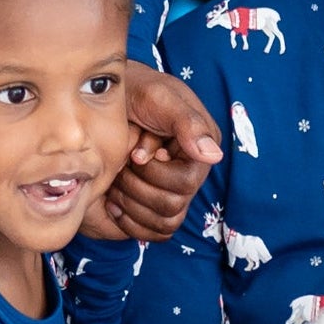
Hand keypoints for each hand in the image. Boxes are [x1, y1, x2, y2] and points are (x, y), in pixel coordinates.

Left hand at [83, 63, 223, 241]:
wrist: (110, 97)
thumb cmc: (137, 91)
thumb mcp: (160, 98)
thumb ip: (187, 123)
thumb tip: (214, 156)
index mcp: (200, 150)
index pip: (185, 184)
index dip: (154, 173)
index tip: (136, 153)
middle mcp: (193, 173)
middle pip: (171, 207)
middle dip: (138, 188)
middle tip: (122, 166)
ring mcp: (176, 191)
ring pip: (163, 222)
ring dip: (132, 205)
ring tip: (116, 180)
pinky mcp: (158, 203)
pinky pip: (155, 232)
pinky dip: (131, 223)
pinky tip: (113, 202)